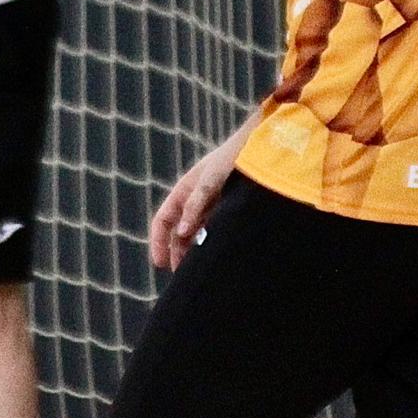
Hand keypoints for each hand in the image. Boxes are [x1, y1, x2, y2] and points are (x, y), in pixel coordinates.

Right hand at [149, 137, 239, 270]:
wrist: (258, 144)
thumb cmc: (231, 157)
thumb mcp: (209, 181)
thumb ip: (195, 205)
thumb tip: (180, 233)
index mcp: (184, 190)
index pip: (163, 220)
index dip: (158, 242)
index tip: (160, 263)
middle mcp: (195, 198)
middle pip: (179, 231)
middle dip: (178, 251)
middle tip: (183, 273)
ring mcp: (212, 203)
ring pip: (198, 231)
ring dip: (195, 248)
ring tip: (199, 267)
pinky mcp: (229, 206)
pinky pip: (215, 227)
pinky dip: (212, 240)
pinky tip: (216, 252)